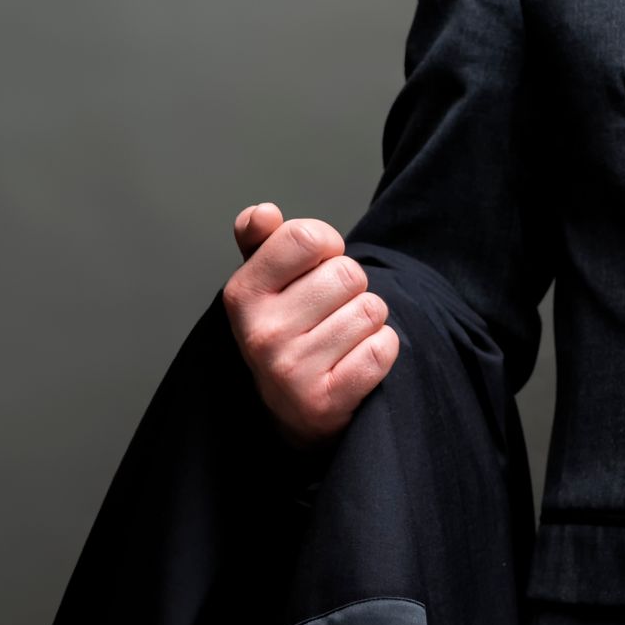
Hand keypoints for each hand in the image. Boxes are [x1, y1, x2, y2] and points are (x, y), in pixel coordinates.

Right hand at [221, 202, 398, 449]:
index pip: (307, 237)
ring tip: (341, 338)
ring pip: (370, 310)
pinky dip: (381, 349)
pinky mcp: (324, 402)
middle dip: (351, 288)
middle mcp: (260, 334)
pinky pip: (382, 348)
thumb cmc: (286, 332)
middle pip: (348, 274)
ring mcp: (290, 371)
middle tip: (329, 312)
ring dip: (367, 321)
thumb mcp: (264, 284)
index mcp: (242, 295)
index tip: (319, 264)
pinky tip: (354, 360)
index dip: (328, 245)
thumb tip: (264, 213)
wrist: (291, 411)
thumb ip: (263, 241)